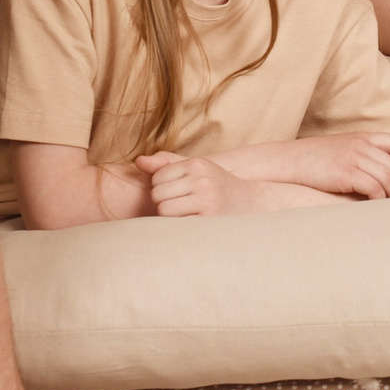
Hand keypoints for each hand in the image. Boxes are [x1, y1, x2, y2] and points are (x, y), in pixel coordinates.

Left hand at [137, 152, 261, 216]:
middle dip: (162, 203)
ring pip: (164, 210)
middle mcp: (202, 179)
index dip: (161, 189)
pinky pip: (177, 224)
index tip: (174, 194)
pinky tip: (189, 224)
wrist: (251, 203)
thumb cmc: (217, 186)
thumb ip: (167, 164)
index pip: (157, 178)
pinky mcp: (209, 218)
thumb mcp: (197, 169)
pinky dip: (178, 227)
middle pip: (158, 195)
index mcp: (197, 164)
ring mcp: (206, 199)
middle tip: (177, 207)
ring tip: (182, 216)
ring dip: (168, 217)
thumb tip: (138, 161)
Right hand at [283, 133, 389, 199]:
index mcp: (362, 137)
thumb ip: (361, 155)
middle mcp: (361, 145)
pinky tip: (377, 208)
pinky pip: (374, 188)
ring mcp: (353, 157)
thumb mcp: (341, 149)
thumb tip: (381, 175)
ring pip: (389, 178)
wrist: (287, 162)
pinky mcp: (345, 173)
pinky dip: (380, 200)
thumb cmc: (312, 161)